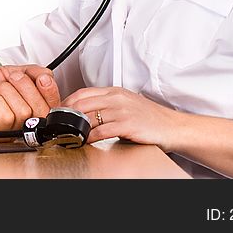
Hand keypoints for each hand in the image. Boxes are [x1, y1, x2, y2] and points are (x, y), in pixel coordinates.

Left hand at [0, 65, 60, 131]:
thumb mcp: (8, 73)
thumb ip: (31, 72)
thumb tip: (47, 74)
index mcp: (30, 108)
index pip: (53, 105)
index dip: (50, 89)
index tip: (41, 77)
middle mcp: (23, 122)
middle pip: (41, 108)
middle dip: (23, 85)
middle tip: (8, 80)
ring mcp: (10, 130)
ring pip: (23, 110)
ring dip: (4, 91)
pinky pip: (7, 116)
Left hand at [62, 86, 182, 149]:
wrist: (173, 127)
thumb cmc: (152, 118)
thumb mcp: (127, 104)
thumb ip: (108, 104)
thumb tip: (86, 111)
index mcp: (115, 91)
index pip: (83, 92)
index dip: (67, 102)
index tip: (59, 111)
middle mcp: (117, 98)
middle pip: (82, 103)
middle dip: (67, 115)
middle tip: (59, 124)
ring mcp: (122, 110)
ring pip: (89, 116)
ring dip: (76, 127)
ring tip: (69, 133)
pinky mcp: (127, 124)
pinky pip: (101, 130)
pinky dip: (90, 136)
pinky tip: (85, 141)